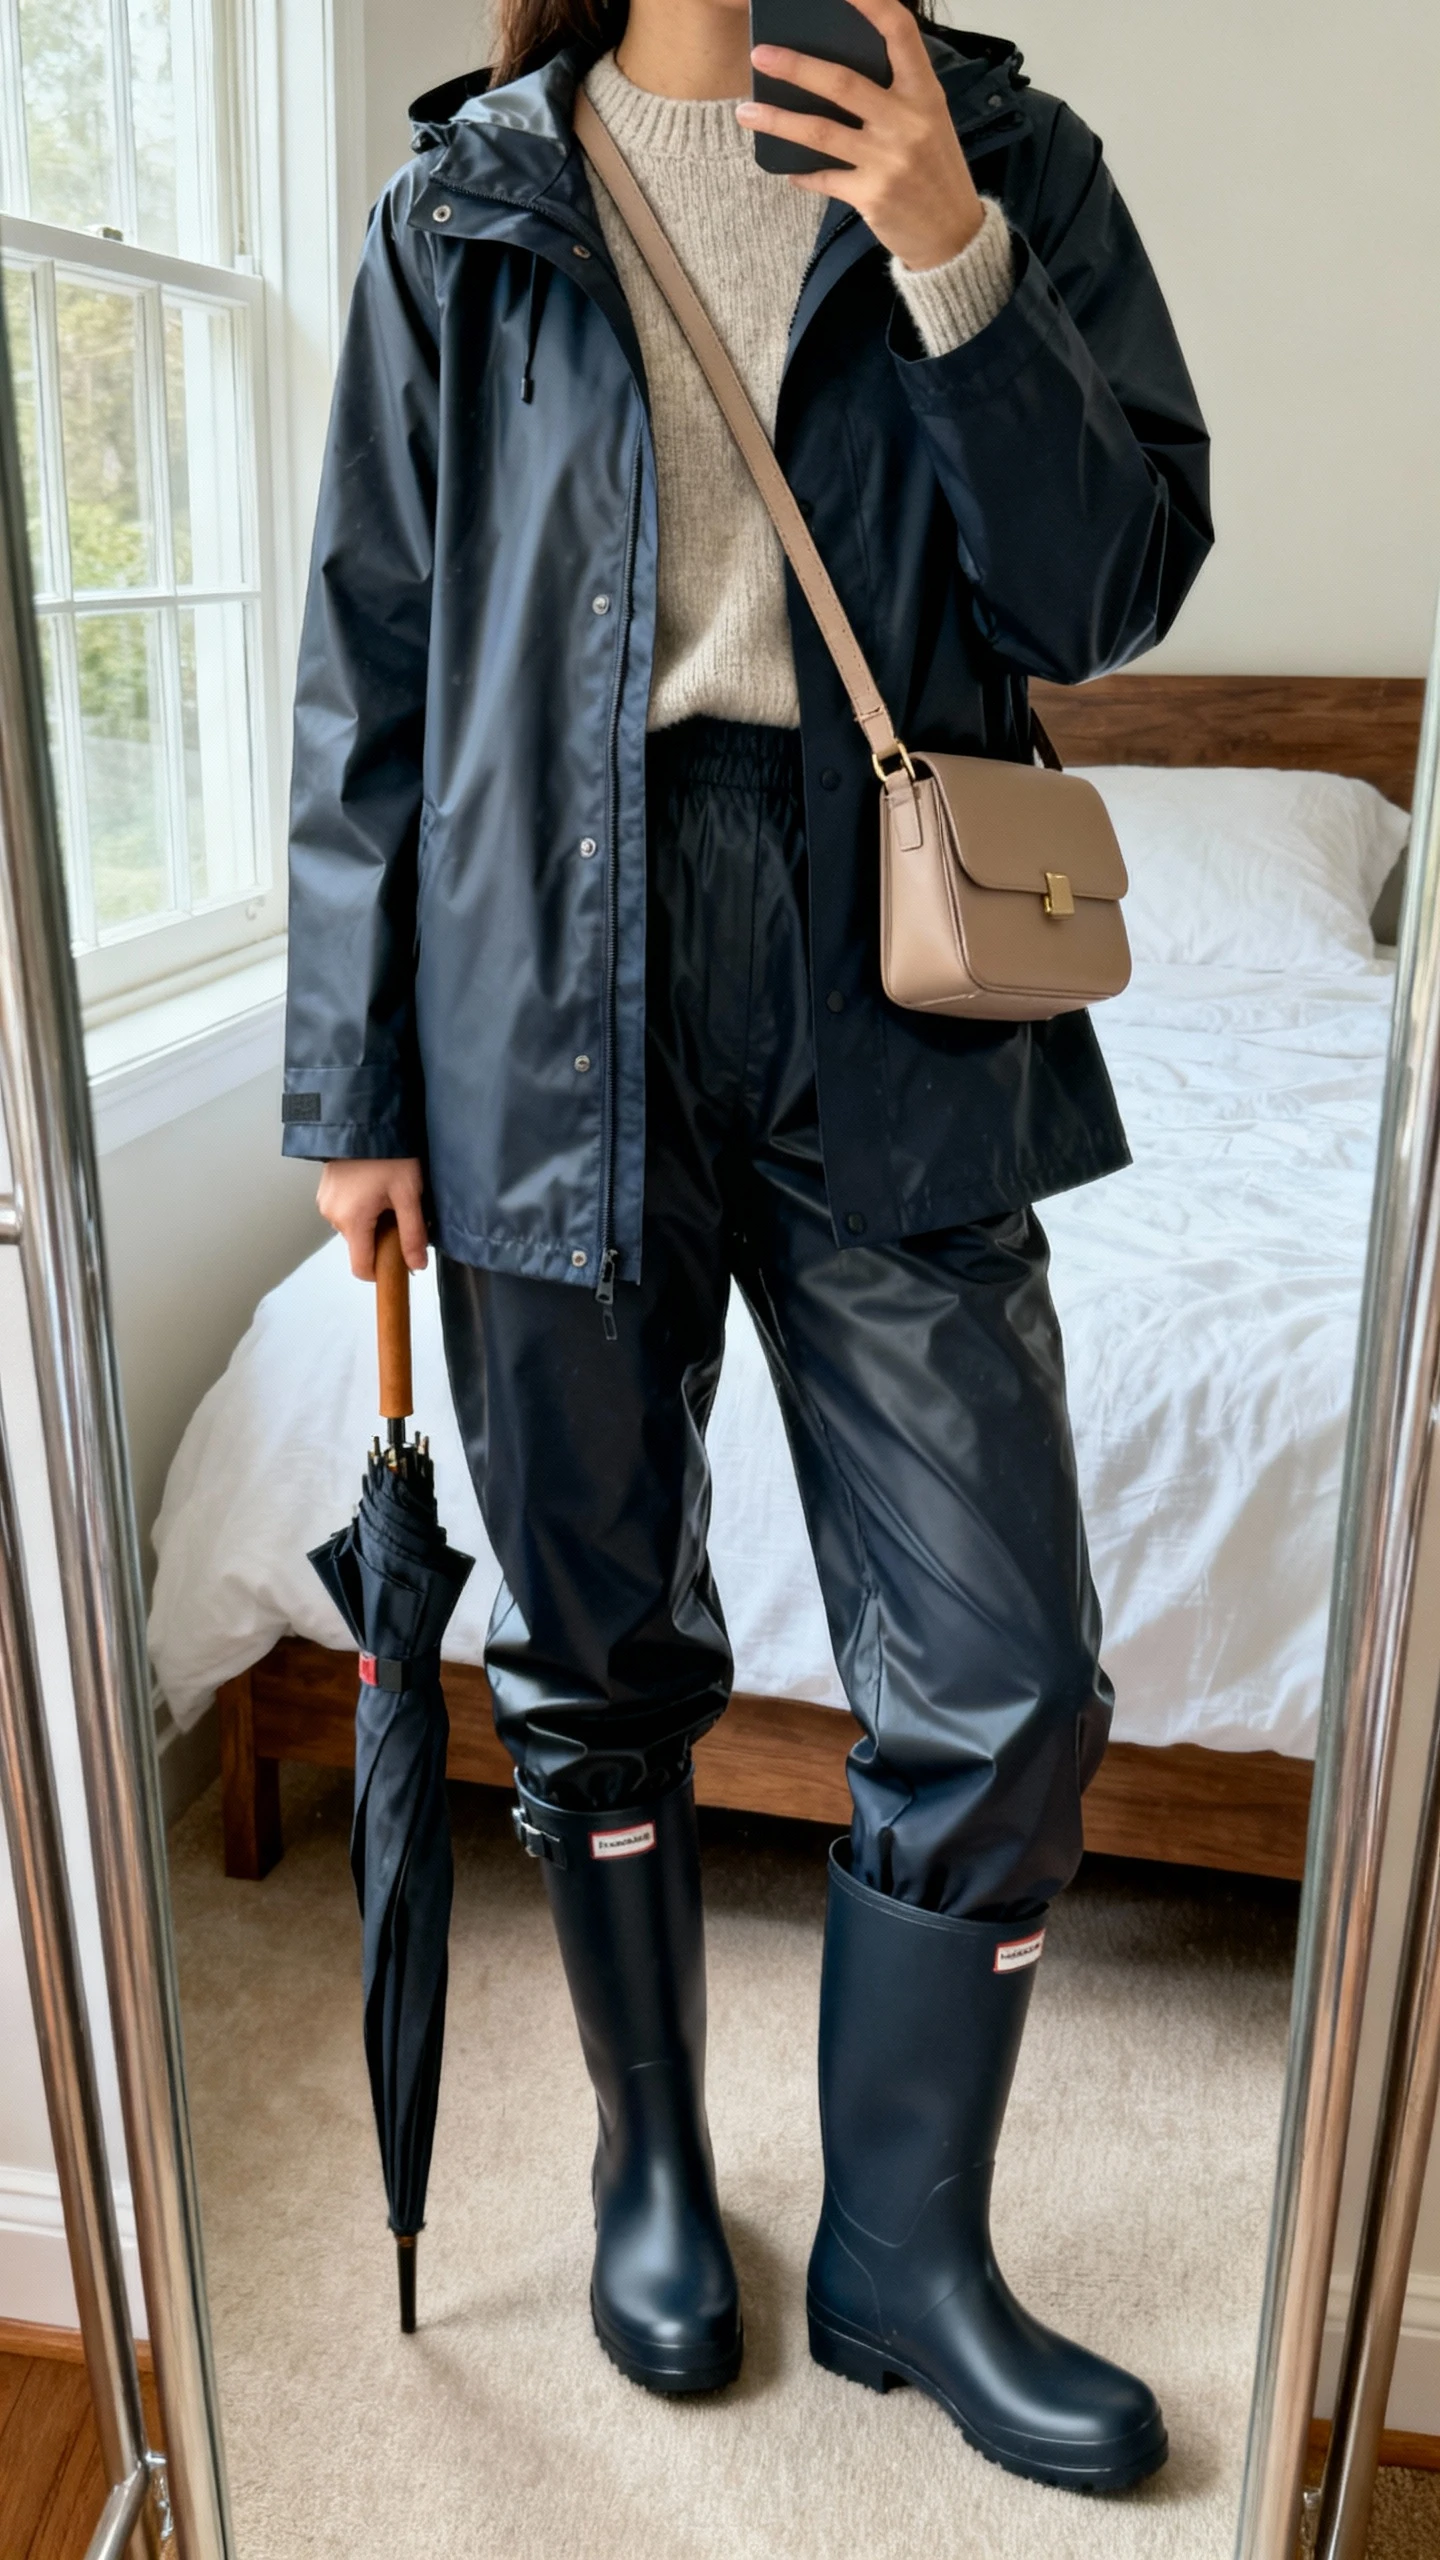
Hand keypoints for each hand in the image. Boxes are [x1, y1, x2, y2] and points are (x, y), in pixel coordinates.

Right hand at [316, 1157, 428, 1279]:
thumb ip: (413, 1233)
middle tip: (401, 1211)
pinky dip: (361, 1208)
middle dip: (381, 1237)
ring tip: (388, 1194)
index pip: (361, 1267)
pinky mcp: (325, 1190)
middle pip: (360, 1245)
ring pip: (354, 1228)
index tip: (399, 1261)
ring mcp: (325, 1202)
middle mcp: (332, 1215)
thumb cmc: (388, 1153)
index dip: (381, 1271)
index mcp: (352, 1221)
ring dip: (372, 1221)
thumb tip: (417, 1266)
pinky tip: (374, 1188)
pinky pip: (345, 1211)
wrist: (364, 1118)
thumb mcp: (409, 1194)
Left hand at [738, 0, 984, 271]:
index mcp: (925, 92)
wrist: (954, 236)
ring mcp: (889, 160)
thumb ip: (894, 94)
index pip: (899, 32)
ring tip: (746, 112)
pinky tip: (786, 168)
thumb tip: (835, 73)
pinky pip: (824, 178)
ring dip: (778, 120)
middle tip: (759, 54)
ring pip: (821, 132)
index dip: (870, 2)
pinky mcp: (872, 195)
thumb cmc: (935, 169)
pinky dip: (802, 173)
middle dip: (795, 66)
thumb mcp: (929, 120)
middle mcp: (908, 121)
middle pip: (842, 82)